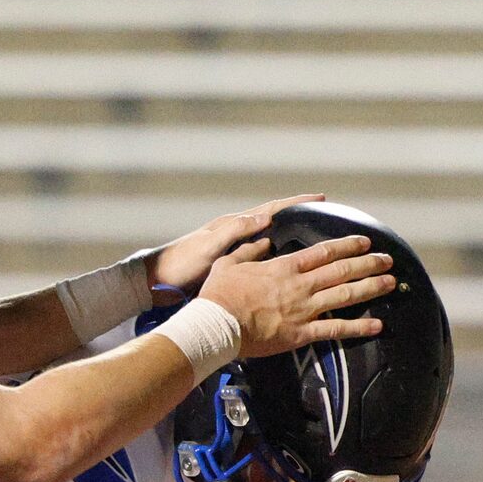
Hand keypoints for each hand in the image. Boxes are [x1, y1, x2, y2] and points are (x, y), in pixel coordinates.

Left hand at [143, 195, 324, 301]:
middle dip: (299, 218)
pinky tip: (286, 265)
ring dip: (290, 238)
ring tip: (314, 241)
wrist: (157, 282)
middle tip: (325, 217)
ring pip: (269, 239)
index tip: (319, 198)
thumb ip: (235, 230)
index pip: (271, 209)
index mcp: (233, 225)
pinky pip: (260, 258)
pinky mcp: (230, 266)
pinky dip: (276, 257)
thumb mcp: (209, 245)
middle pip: (274, 221)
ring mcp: (233, 249)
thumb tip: (266, 217)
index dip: (295, 203)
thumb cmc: (180, 264)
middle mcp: (236, 233)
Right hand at [198, 235, 392, 358]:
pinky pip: (335, 330)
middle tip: (387, 260)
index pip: (325, 252)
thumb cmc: (219, 296)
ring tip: (390, 283)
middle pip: (342, 270)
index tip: (364, 242)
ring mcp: (303, 310)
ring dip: (370, 288)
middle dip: (368, 263)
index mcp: (286, 268)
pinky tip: (377, 325)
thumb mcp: (230, 263)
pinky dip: (358, 328)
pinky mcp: (300, 333)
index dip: (348, 245)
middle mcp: (301, 286)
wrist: (216, 325)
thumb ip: (249, 250)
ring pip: (345, 295)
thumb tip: (261, 240)